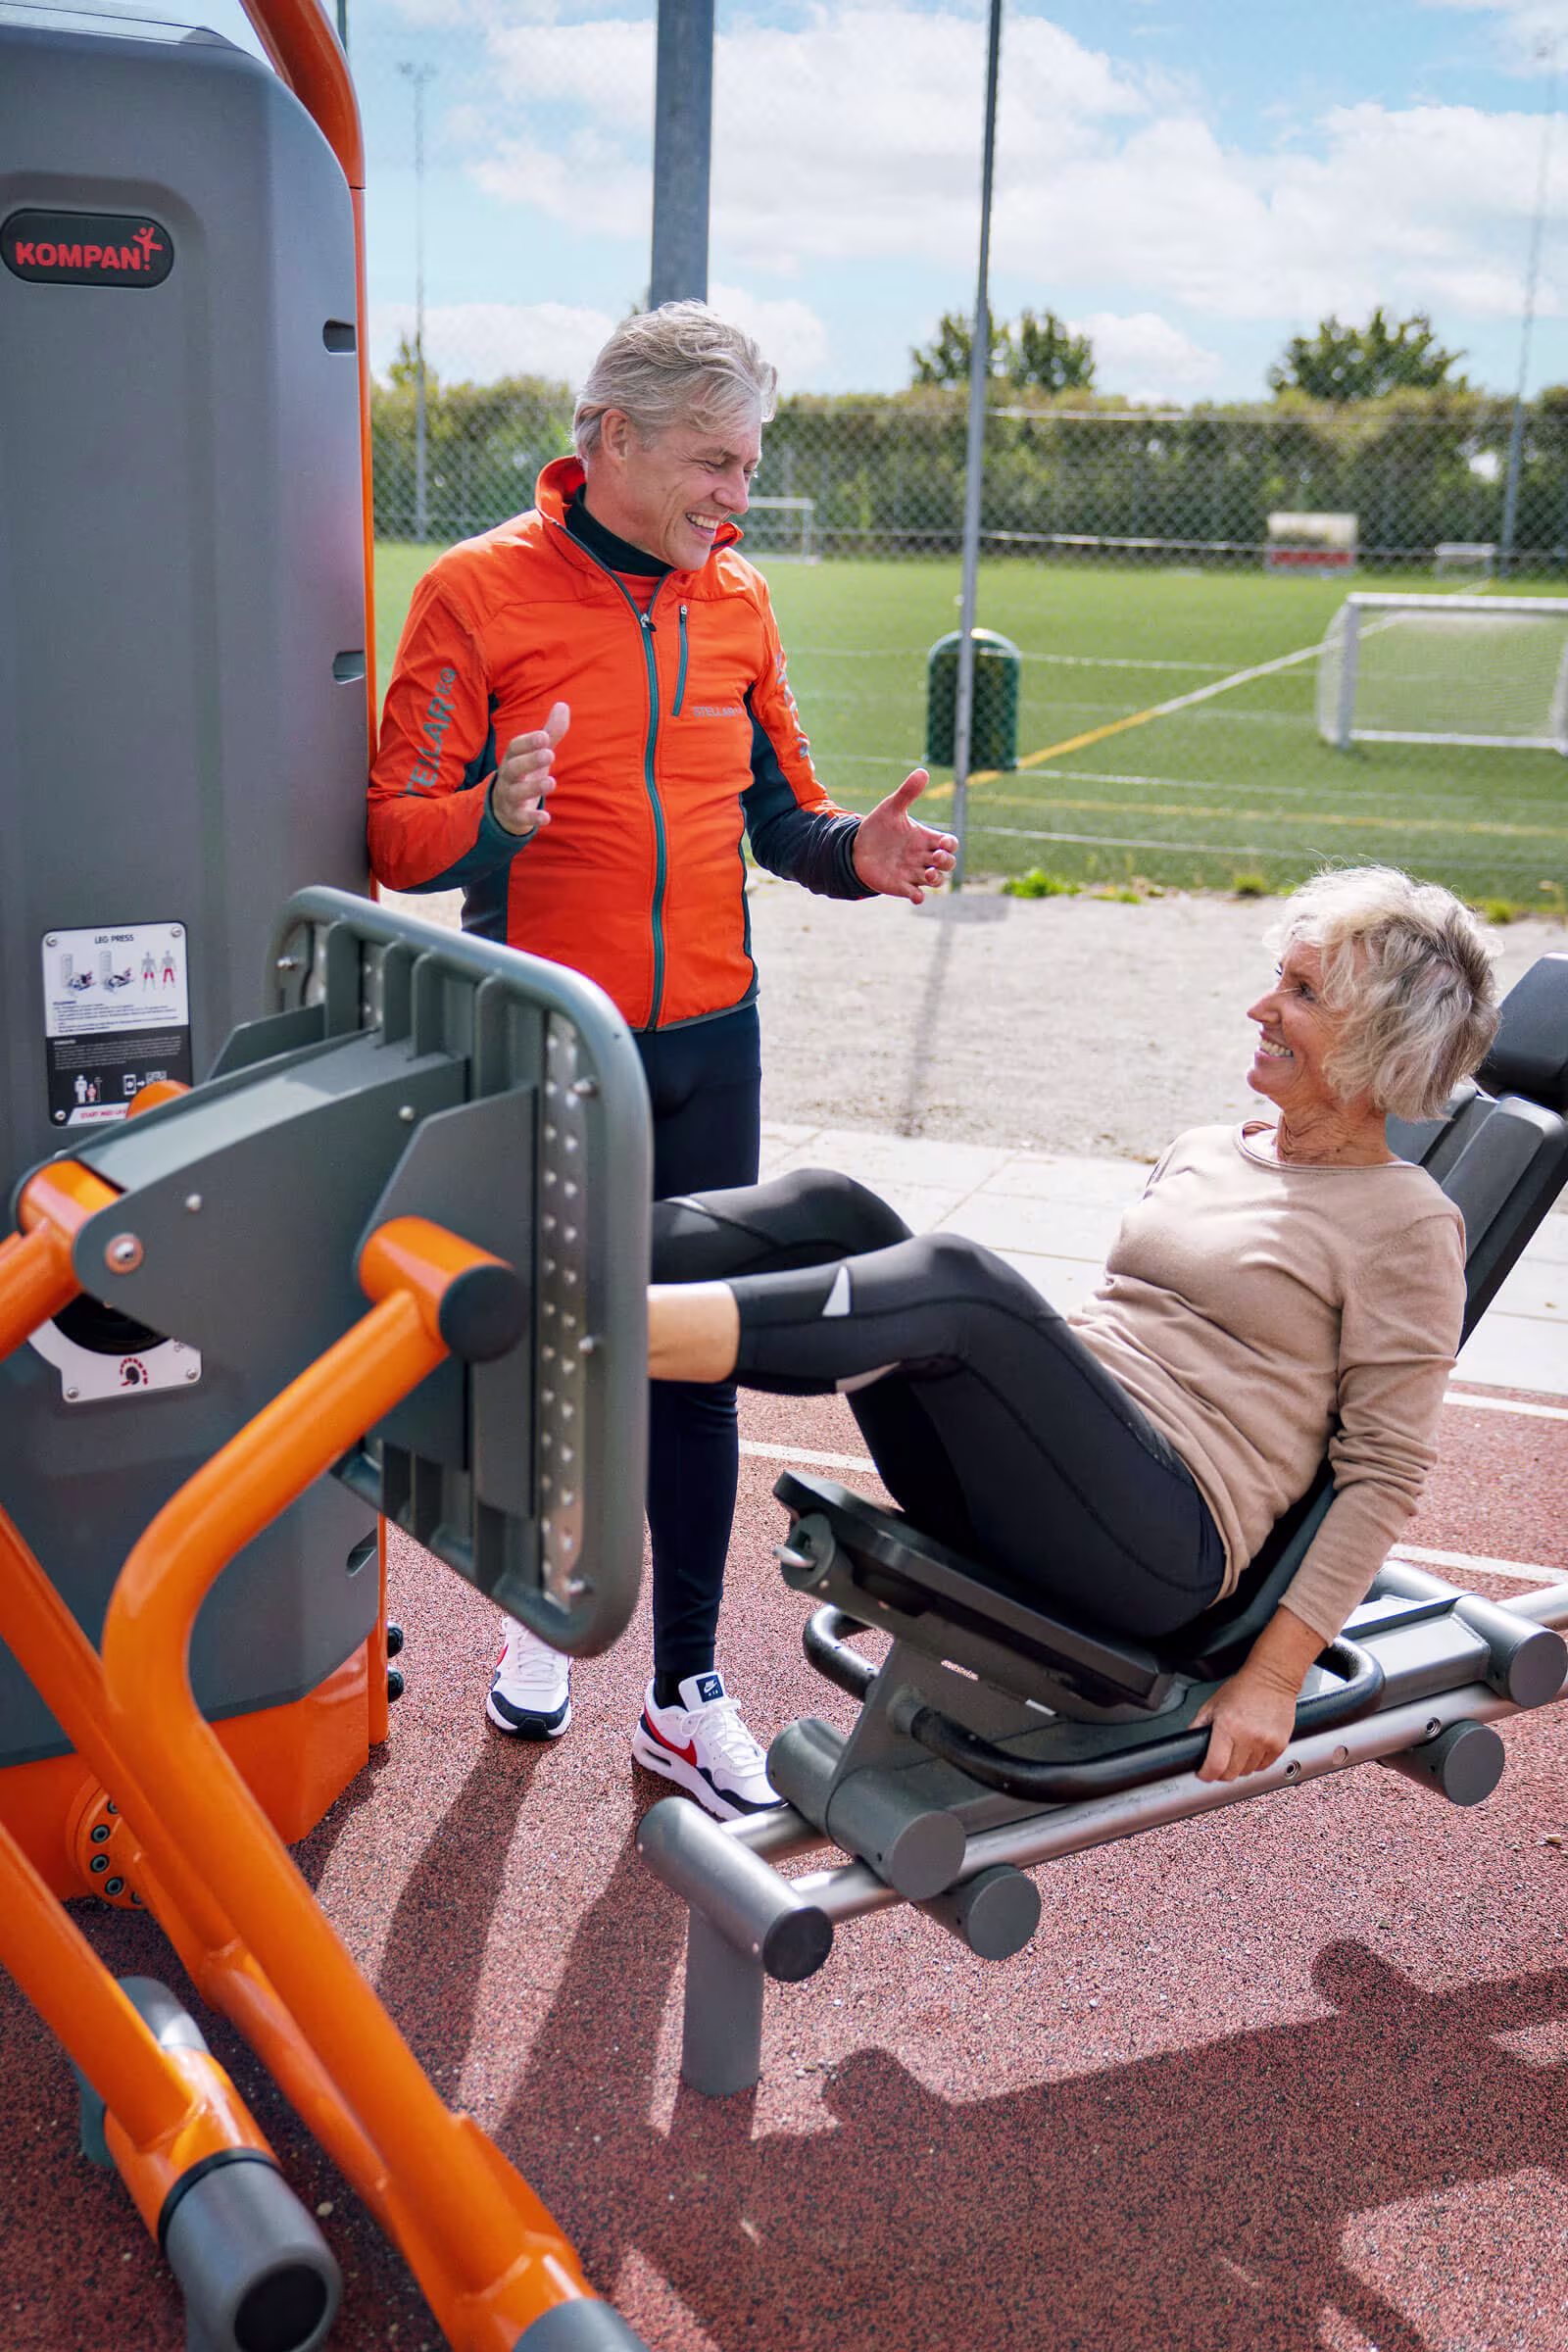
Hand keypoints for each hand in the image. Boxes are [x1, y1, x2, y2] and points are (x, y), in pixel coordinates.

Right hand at [492, 701, 568, 837]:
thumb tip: (563, 705)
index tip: (545, 737)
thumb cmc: (525, 772)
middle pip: (513, 767)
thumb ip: (551, 732)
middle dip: (530, 760)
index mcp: (513, 758)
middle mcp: (508, 776)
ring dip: (533, 788)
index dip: (529, 742)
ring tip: (551, 782)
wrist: (505, 806)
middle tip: (550, 754)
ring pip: (516, 792)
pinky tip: (546, 818)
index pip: (515, 747)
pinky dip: (532, 818)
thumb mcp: (537, 752)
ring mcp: (509, 797)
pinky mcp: (515, 816)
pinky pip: (521, 818)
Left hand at [851, 769, 958, 903]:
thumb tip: (923, 771)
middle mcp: (923, 857)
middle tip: (933, 857)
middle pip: (948, 863)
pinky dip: (918, 897)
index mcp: (925, 838)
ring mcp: (913, 873)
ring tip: (927, 874)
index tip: (941, 843)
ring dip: (936, 880)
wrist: (857, 847)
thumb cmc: (879, 827)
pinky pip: (916, 895)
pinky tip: (915, 896)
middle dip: (946, 862)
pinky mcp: (901, 886)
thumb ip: (908, 792)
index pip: (949, 844)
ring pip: (936, 881)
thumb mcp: (892, 808)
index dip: (950, 845)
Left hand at [1190, 1603, 1323, 1781]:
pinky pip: (1264, 1766)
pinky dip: (1255, 1763)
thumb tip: (1190, 1745)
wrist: (1271, 1679)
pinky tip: (1251, 1748)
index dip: (1206, 1774)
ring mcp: (1265, 1742)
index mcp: (1227, 1726)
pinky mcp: (1279, 1745)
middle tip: (1219, 1762)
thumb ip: (1197, 1726)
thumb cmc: (1242, 1689)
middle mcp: (1248, 1737)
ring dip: (1239, 1766)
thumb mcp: (1211, 1705)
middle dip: (1221, 1772)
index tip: (1204, 1773)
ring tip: (1237, 1749)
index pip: (1215, 1766)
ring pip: (1247, 1772)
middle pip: (1231, 1773)